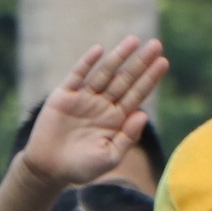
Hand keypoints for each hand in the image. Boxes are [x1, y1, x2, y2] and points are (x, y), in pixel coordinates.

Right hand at [20, 35, 169, 186]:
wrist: (48, 170)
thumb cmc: (81, 168)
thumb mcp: (109, 157)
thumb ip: (127, 137)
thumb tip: (143, 114)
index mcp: (116, 119)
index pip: (137, 94)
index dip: (150, 78)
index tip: (164, 63)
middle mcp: (102, 105)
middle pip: (125, 79)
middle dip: (140, 63)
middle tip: (157, 44)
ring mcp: (83, 99)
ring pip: (105, 73)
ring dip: (119, 56)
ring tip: (134, 40)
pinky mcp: (63, 96)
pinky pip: (77, 75)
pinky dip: (87, 63)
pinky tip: (99, 50)